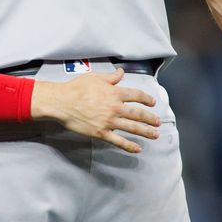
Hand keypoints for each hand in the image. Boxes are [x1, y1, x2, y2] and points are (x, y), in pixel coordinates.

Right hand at [30, 69, 159, 152]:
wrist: (62, 103)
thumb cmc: (76, 88)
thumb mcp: (94, 77)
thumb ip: (110, 77)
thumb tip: (121, 73)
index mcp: (114, 93)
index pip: (136, 95)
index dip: (146, 99)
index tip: (152, 102)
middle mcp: (115, 107)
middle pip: (138, 114)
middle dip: (150, 118)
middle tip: (158, 122)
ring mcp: (109, 121)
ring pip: (132, 128)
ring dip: (146, 132)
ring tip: (155, 135)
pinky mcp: (101, 132)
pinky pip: (118, 141)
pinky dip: (129, 146)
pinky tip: (137, 149)